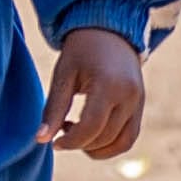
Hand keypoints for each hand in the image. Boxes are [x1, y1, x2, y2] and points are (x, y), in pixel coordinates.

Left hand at [42, 25, 147, 159]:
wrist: (110, 31)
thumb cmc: (81, 51)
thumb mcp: (63, 75)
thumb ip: (54, 109)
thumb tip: (40, 139)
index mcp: (109, 84)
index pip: (91, 127)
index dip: (71, 141)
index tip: (54, 143)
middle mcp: (129, 96)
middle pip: (105, 137)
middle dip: (81, 144)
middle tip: (62, 131)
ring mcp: (138, 102)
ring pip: (121, 143)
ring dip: (97, 149)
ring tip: (78, 134)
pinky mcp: (140, 106)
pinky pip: (129, 137)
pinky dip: (111, 145)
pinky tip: (91, 134)